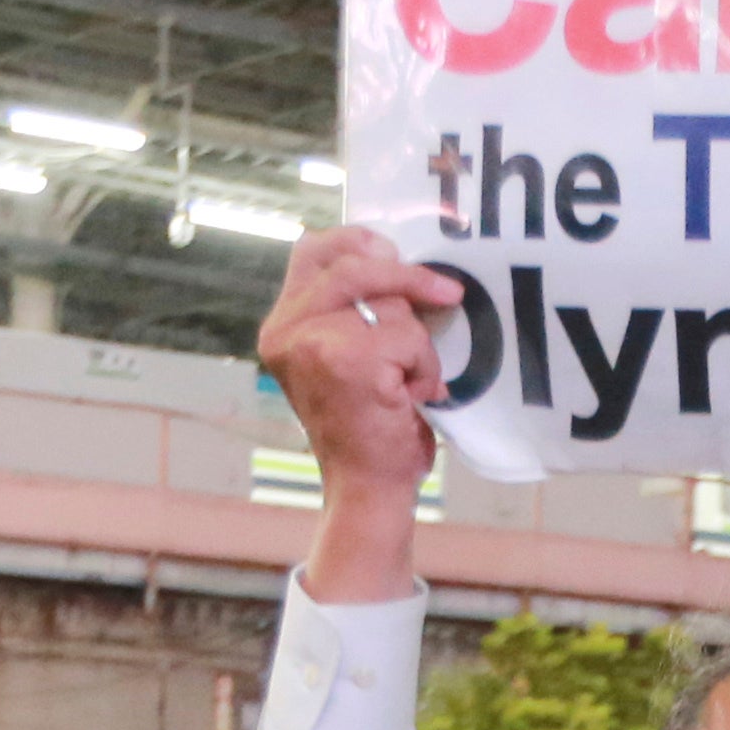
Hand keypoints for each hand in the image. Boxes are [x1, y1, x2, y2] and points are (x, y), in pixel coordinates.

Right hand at [255, 221, 464, 597]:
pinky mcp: (349, 360)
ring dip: (416, 344)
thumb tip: (395, 260)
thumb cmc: (365, 428)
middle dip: (408, 277)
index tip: (392, 248)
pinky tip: (409, 399)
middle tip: (448, 291)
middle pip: (354, 266)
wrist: (366, 488)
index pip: (311, 252)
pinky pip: (409, 339)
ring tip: (407, 383)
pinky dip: (423, 368)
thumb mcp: (343, 358)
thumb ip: (351, 312)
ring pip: (391, 306)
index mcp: (281, 326)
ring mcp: (314, 344)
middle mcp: (287, 331)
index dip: (356, 241)